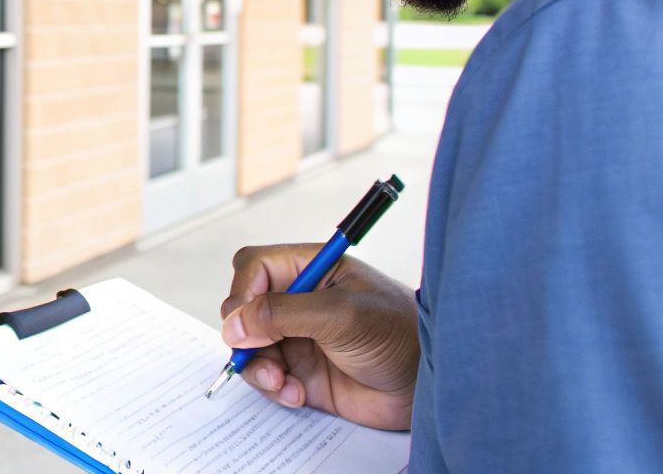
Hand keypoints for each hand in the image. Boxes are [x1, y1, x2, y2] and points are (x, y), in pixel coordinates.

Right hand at [219, 244, 418, 430]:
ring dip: (257, 367)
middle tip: (257, 352)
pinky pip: (268, 378)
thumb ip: (284, 314)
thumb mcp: (341, 314)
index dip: (242, 290)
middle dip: (244, 334)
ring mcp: (298, 338)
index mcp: (310, 271)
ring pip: (250, 347)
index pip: (255, 268)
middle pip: (244, 309)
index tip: (243, 319)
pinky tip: (296, 394)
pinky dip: (274, 389)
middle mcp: (299, 302)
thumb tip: (235, 323)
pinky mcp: (302, 373)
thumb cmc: (400, 333)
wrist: (427, 384)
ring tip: (280, 382)